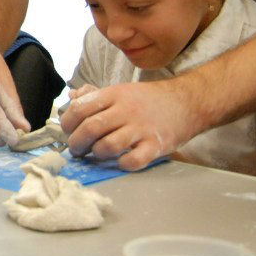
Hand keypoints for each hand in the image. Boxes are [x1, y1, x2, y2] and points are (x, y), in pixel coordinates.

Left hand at [59, 80, 204, 170]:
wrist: (188, 102)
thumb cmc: (149, 100)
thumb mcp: (121, 90)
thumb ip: (95, 95)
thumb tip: (72, 97)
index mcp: (114, 94)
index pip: (80, 108)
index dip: (67, 123)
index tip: (68, 131)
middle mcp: (126, 110)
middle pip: (90, 128)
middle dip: (76, 143)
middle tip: (76, 150)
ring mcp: (141, 128)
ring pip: (108, 145)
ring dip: (97, 153)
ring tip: (97, 154)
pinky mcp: (156, 145)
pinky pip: (133, 160)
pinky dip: (122, 164)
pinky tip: (121, 161)